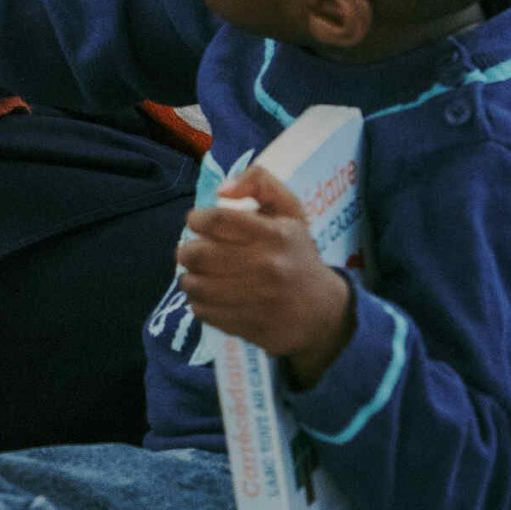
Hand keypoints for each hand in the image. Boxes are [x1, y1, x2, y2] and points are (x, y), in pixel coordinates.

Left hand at [177, 164, 355, 386]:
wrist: (324, 312)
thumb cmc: (298, 254)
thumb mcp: (290, 211)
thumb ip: (259, 183)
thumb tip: (222, 190)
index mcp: (275, 234)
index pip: (217, 220)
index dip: (196, 219)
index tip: (196, 222)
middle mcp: (267, 267)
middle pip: (199, 254)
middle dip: (185, 250)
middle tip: (190, 250)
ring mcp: (258, 300)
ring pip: (196, 286)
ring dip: (188, 278)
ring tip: (195, 274)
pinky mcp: (249, 326)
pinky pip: (204, 312)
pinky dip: (198, 302)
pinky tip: (207, 295)